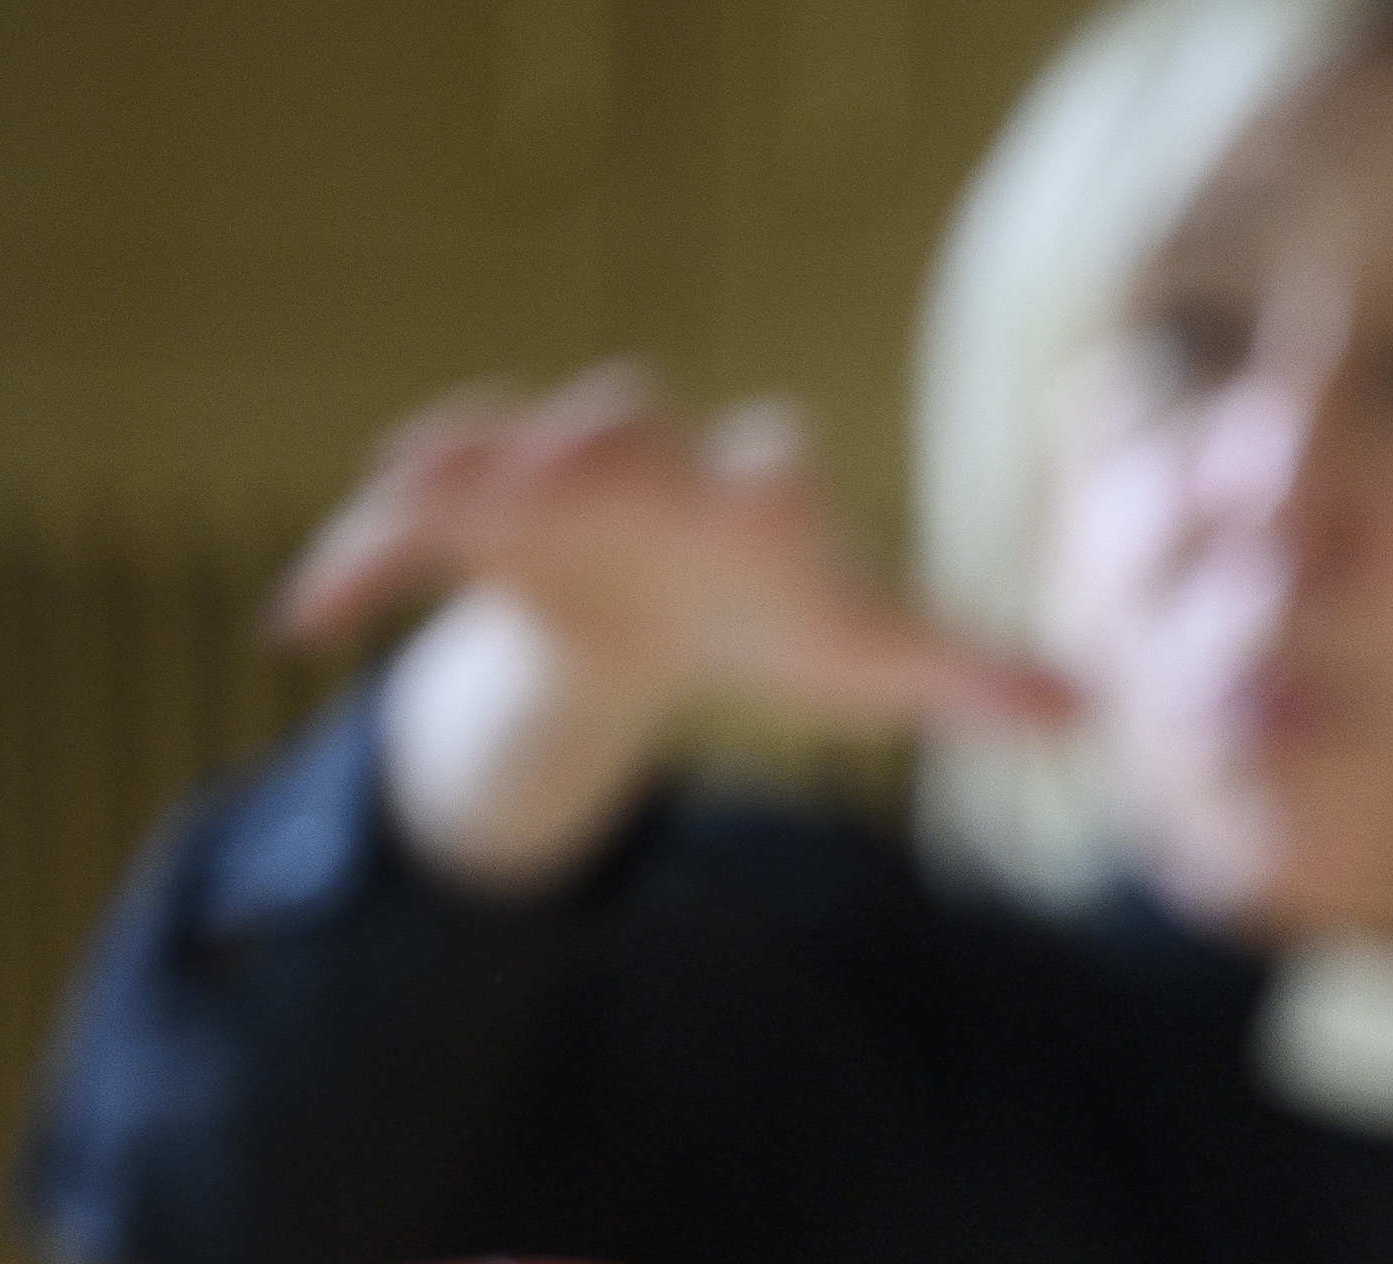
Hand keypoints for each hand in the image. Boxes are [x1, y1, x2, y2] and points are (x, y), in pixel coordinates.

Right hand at [280, 366, 1071, 889]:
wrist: (670, 632)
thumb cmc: (783, 623)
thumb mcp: (873, 662)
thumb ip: (973, 679)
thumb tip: (1095, 711)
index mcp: (750, 498)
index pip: (770, 465)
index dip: (770, 472)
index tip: (768, 484)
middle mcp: (646, 470)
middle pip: (624, 423)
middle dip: (603, 431)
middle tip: (581, 444)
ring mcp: (547, 494)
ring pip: (495, 453)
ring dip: (459, 460)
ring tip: (411, 475)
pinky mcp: (466, 536)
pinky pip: (394, 547)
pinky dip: (346, 575)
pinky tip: (298, 628)